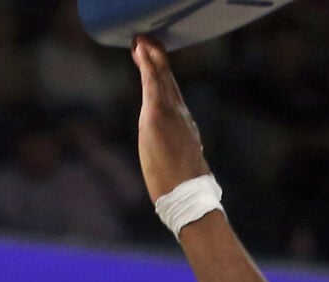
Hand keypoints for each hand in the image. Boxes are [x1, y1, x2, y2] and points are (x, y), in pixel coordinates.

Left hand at [132, 38, 211, 203]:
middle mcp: (180, 114)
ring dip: (151, 56)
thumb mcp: (180, 165)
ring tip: (141, 40)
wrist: (187, 194)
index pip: (171, 96)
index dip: (162, 78)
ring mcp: (170, 112)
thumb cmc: (182, 187)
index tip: (152, 62)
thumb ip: (179, 154)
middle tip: (146, 42)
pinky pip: (152, 83)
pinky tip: (141, 50)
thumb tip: (182, 160)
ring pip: (161, 77)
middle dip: (157, 60)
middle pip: (167, 81)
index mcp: (184, 126)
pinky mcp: (157, 114)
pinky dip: (147, 65)